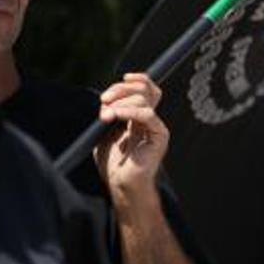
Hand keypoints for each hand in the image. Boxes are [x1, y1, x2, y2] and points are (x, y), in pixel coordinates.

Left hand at [93, 73, 169, 203]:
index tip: (122, 77)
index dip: (137, 79)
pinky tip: (116, 115)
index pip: (146, 88)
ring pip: (144, 99)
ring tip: (105, 115)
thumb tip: (107, 99)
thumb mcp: (105, 133)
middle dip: (121, 89)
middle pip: (144, 89)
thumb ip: (109, 113)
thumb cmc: (112, 164)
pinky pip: (147, 114)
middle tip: (104, 100)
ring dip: (120, 102)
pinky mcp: (160, 136)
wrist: (120, 186)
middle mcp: (149, 120)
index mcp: (138, 117)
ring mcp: (156, 127)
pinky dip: (129, 111)